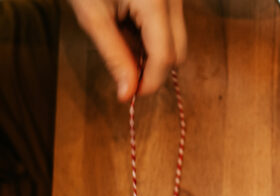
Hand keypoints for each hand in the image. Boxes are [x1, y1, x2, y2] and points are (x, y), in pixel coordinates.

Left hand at [68, 0, 186, 100]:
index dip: (149, 81)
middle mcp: (173, 0)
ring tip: (122, 42)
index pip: (164, 56)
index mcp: (155, 2)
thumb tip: (128, 93)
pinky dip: (151, 37)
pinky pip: (170, 27)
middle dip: (155, 69)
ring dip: (153, 53)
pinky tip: (128, 28)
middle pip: (178, 52)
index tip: (131, 94)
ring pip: (177, 41)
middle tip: (126, 72)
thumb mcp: (93, 16)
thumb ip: (114, 56)